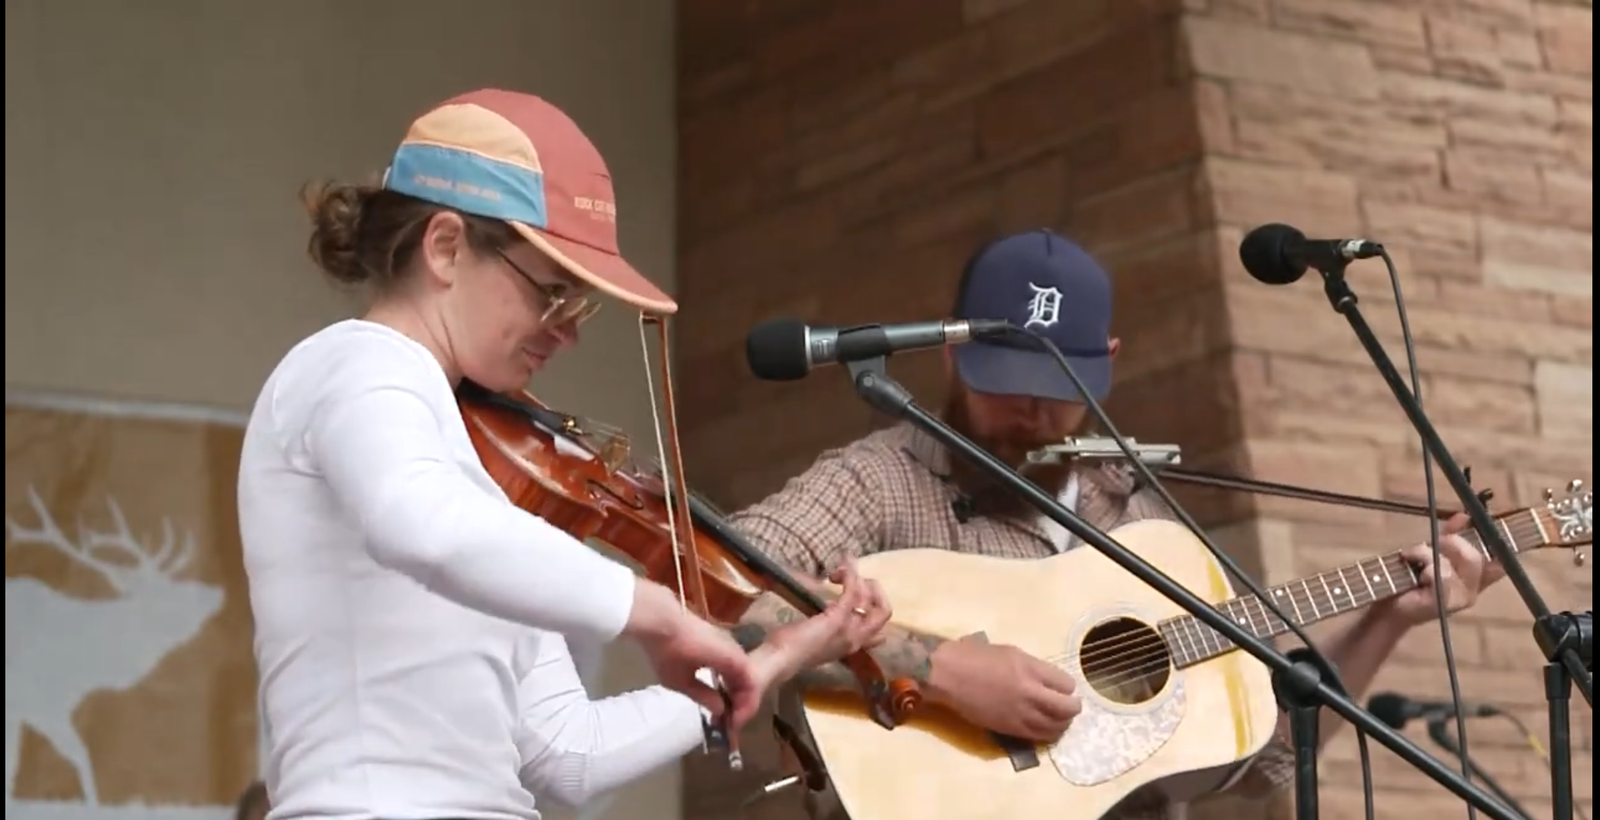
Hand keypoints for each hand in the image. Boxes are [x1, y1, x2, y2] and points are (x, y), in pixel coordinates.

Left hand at [624, 581, 762, 736]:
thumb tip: (721, 709)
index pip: (751, 687)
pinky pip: (731, 664)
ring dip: (734, 692)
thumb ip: (704, 696)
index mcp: (732, 660)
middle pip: (748, 680)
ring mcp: (727, 643)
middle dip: (740, 703)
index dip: (746, 708)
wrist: (658, 618)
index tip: (733, 725)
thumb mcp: (681, 681)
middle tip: (727, 721)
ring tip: (721, 709)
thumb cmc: (669, 650)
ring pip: (740, 672)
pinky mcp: (717, 639)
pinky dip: (728, 680)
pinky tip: (715, 689)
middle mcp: (735, 650)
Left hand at [748, 557, 892, 688]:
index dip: (873, 609)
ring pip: (873, 600)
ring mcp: (849, 629)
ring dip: (860, 579)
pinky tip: (842, 569)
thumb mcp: (815, 639)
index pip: (878, 632)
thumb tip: (830, 607)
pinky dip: (850, 575)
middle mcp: (856, 639)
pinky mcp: (838, 618)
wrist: (780, 659)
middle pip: (885, 613)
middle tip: (855, 579)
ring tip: (842, 570)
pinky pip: (854, 591)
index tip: (856, 594)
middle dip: (875, 591)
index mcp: (850, 646)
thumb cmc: (790, 649)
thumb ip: (826, 627)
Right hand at [925, 639, 1080, 741]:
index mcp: (1030, 668)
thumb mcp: (1009, 652)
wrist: (947, 675)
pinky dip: (1045, 733)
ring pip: (1056, 726)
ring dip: (1061, 723)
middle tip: (1069, 706)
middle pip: (1067, 708)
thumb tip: (1045, 679)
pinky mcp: (1009, 728)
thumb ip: (1031, 667)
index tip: (1063, 688)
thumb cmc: (972, 655)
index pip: (1066, 684)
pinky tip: (1042, 728)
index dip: (1067, 687)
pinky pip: (1037, 736)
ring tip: (1057, 719)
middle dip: (1073, 708)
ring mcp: (1020, 713)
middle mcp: (1030, 692)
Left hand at [1379, 513, 1507, 626]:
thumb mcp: (1432, 551)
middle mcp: (1474, 588)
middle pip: (1477, 556)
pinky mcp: (1446, 603)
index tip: (1471, 522)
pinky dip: (1427, 563)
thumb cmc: (1411, 578)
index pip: (1499, 558)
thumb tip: (1464, 516)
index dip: (1492, 540)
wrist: (1389, 605)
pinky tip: (1415, 570)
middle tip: (1434, 541)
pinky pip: (1445, 574)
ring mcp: (1462, 598)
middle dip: (1454, 542)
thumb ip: (1450, 535)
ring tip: (1412, 556)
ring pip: (1462, 562)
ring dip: (1430, 553)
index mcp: (1476, 577)